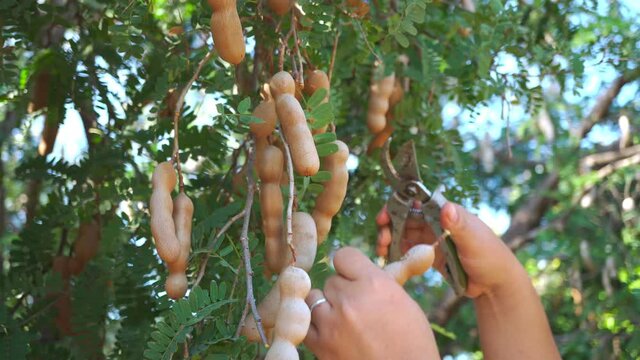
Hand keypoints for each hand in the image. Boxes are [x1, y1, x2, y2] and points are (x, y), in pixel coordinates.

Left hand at [304, 247, 440, 359]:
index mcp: (374, 284)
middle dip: (342, 292)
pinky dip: (316, 326)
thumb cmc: (412, 344)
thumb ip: (382, 281)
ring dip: (327, 308)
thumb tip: (372, 263)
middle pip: (331, 280)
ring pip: (314, 299)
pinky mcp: (320, 345)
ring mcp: (332, 323)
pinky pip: (307, 324)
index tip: (355, 277)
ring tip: (344, 322)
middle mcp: (350, 300)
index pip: (344, 255)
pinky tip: (332, 333)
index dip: (350, 267)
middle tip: (358, 309)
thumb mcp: (405, 303)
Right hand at [376, 201, 524, 297]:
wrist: (495, 283)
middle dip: (389, 225)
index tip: (384, 217)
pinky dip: (397, 252)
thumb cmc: (490, 256)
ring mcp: (431, 238)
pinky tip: (390, 260)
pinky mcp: (428, 255)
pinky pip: (408, 250)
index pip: (416, 202)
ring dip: (390, 239)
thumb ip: (459, 224)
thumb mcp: (475, 239)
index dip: (397, 206)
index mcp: (446, 212)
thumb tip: (445, 207)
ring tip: (382, 251)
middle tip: (381, 240)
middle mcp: (436, 222)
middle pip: (405, 217)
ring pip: (403, 233)